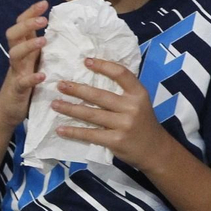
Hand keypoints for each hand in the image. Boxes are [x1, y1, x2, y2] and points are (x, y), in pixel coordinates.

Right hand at [0, 0, 48, 130]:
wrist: (7, 110)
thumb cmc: (26, 84)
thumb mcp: (35, 63)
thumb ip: (44, 50)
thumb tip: (64, 33)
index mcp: (23, 50)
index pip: (22, 25)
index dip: (30, 12)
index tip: (44, 2)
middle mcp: (17, 58)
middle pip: (14, 34)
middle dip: (27, 23)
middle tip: (44, 19)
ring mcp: (15, 72)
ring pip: (15, 54)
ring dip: (28, 46)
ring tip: (43, 41)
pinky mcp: (17, 89)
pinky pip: (22, 82)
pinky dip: (31, 78)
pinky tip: (42, 76)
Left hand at [51, 58, 173, 171]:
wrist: (155, 150)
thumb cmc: (142, 122)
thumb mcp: (139, 102)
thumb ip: (122, 92)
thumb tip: (92, 78)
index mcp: (138, 93)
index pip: (121, 74)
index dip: (103, 66)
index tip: (86, 61)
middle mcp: (132, 107)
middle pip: (99, 95)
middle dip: (76, 89)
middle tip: (59, 85)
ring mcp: (124, 124)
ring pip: (91, 114)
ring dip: (70, 108)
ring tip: (55, 104)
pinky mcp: (116, 140)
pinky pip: (90, 134)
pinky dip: (73, 131)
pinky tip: (60, 129)